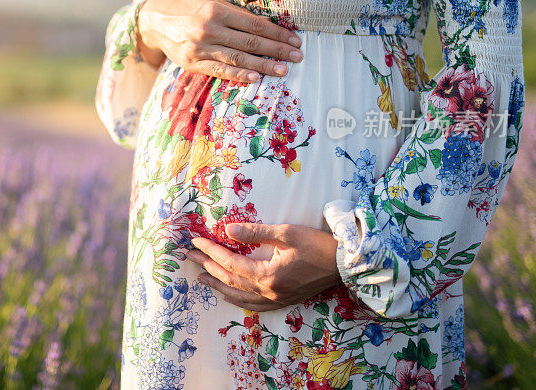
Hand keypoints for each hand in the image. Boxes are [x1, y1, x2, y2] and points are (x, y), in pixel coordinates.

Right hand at [136, 0, 302, 82]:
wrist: (155, 21)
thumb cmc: (188, 8)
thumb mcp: (210, 0)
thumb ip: (234, 12)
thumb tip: (266, 25)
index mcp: (216, 9)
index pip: (254, 24)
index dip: (276, 33)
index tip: (294, 40)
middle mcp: (208, 28)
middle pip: (250, 42)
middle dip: (276, 50)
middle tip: (296, 57)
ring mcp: (200, 48)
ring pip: (238, 59)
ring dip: (263, 66)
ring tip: (283, 70)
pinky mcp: (192, 63)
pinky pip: (219, 70)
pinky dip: (238, 76)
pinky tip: (255, 78)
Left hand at [185, 223, 341, 310]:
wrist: (345, 265)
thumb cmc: (318, 244)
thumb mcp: (287, 232)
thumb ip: (256, 232)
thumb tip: (228, 230)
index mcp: (268, 274)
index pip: (230, 262)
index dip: (210, 251)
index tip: (196, 240)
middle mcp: (269, 291)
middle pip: (229, 280)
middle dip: (207, 267)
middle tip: (190, 256)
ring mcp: (276, 299)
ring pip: (238, 297)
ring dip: (217, 286)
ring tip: (201, 277)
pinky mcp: (283, 301)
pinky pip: (253, 305)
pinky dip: (236, 299)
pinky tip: (229, 294)